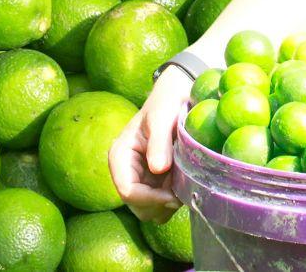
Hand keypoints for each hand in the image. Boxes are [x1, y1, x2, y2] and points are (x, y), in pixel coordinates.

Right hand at [109, 65, 192, 223]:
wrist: (178, 94)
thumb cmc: (167, 101)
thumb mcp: (162, 117)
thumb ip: (159, 143)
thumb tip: (158, 169)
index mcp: (120, 156)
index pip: (127, 191)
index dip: (149, 199)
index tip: (173, 195)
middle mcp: (126, 171)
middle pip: (138, 206)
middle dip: (160, 203)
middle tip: (182, 189)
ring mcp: (140, 178)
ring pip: (150, 210)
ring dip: (168, 203)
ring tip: (184, 181)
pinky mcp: (154, 182)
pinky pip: (161, 204)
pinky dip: (173, 199)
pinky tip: (184, 182)